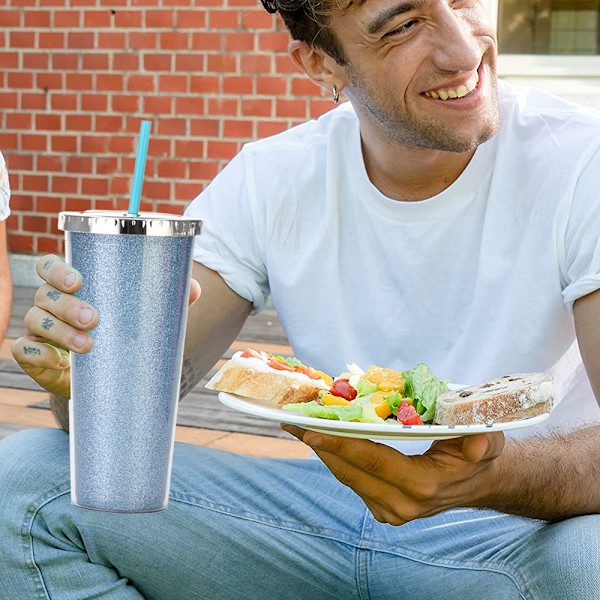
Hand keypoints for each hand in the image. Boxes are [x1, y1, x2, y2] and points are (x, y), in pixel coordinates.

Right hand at [11, 254, 201, 398]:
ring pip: (34, 319)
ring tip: (87, 345)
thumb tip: (193, 287)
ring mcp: (38, 330)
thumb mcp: (142, 316)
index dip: (57, 269)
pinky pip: (25, 351)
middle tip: (94, 318)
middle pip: (44, 293)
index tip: (79, 281)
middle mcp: (50, 303)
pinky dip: (41, 356)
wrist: (106, 376)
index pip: (51, 266)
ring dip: (59, 330)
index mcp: (72, 287)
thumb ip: (166, 299)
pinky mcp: (34, 357)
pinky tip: (63, 365)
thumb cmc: (121, 334)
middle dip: (66, 304)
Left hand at [282, 425, 503, 524]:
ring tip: (299, 426)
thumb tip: (479, 439)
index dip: (341, 445)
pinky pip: (352, 481)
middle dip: (320, 445)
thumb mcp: (487, 441)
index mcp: (422, 486)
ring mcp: (389, 511)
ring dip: (323, 451)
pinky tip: (324, 439)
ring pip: (346, 477)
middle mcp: (401, 505)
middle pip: (350, 470)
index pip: (372, 461)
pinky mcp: (382, 509)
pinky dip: (336, 459)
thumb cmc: (479, 453)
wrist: (479, 482)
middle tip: (291, 421)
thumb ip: (482, 442)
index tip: (311, 431)